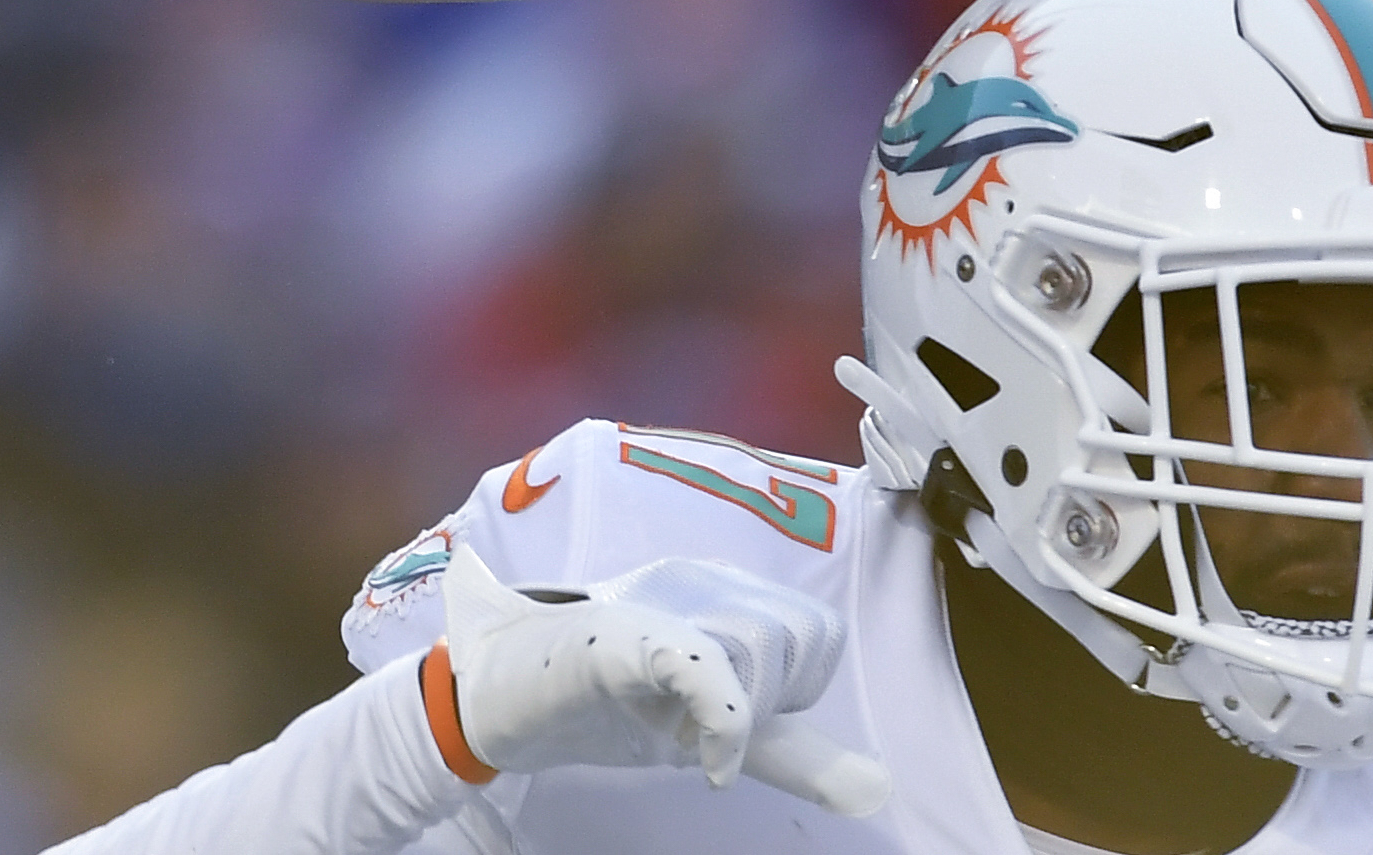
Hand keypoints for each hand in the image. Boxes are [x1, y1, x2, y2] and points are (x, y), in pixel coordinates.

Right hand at [436, 549, 889, 812]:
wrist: (494, 697)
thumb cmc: (601, 704)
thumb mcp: (709, 726)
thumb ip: (789, 751)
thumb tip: (877, 790)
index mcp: (718, 592)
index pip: (816, 631)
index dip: (796, 686)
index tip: (743, 712)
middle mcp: (694, 582)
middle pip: (800, 638)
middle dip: (772, 698)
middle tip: (710, 723)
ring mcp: (655, 604)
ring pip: (762, 649)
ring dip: (741, 712)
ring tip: (685, 730)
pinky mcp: (618, 638)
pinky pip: (702, 667)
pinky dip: (723, 725)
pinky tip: (709, 764)